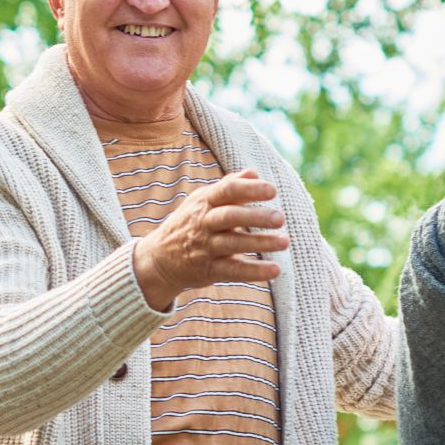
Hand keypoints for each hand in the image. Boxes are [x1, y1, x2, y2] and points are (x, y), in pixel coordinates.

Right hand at [132, 170, 289, 311]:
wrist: (159, 258)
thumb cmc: (190, 223)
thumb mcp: (203, 200)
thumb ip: (229, 186)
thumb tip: (254, 173)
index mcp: (205, 202)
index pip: (227, 190)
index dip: (250, 190)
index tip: (273, 191)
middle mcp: (204, 223)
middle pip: (229, 216)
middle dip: (255, 217)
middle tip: (280, 218)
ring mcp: (205, 247)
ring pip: (233, 243)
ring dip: (260, 243)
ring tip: (285, 241)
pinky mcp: (209, 270)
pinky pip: (233, 270)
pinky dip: (254, 271)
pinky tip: (275, 270)